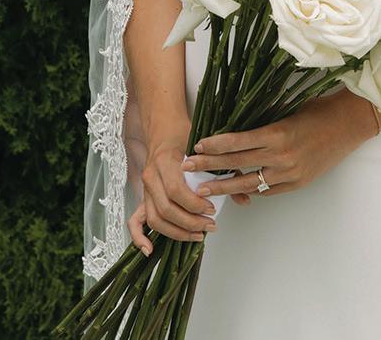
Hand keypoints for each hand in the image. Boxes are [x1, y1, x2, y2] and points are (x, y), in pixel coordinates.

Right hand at [127, 133, 217, 255]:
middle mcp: (152, 176)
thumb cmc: (185, 137)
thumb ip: (225, 172)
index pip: (176, 190)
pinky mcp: (143, 197)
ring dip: (177, 232)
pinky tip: (150, 249)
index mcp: (166, 161)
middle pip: (166, 208)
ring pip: (156, 219)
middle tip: (209, 225)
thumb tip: (244, 198)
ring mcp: (145, 188)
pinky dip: (140, 237)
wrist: (165, 131)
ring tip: (197, 235)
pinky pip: (136, 221)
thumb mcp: (207, 149)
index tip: (212, 209)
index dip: (194, 204)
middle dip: (190, 222)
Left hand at [180, 90, 378, 207]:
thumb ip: (264, 128)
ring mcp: (289, 174)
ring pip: (249, 184)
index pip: (237, 142)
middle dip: (210, 166)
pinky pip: (267, 190)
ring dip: (224, 187)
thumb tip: (237, 136)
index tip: (197, 145)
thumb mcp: (287, 113)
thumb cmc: (319, 111)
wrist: (349, 124)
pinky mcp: (297, 184)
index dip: (215, 145)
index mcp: (277, 133)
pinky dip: (252, 189)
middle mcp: (281, 156)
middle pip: (237, 164)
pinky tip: (237, 189)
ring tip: (204, 190)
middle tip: (188, 167)